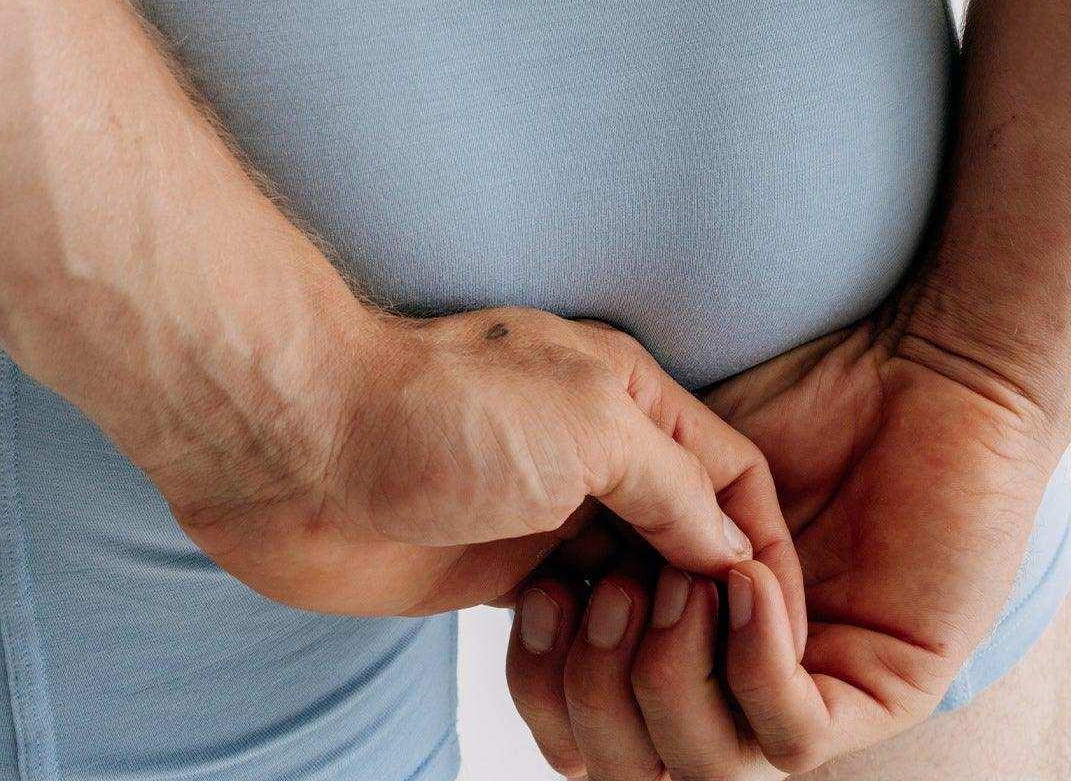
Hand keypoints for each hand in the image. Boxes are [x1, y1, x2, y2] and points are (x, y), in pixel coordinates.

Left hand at [162, 303, 807, 620]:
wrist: (297, 445)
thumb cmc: (437, 411)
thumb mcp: (587, 425)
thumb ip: (671, 485)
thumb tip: (731, 553)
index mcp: (626, 394)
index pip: (734, 477)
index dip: (764, 550)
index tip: (774, 623)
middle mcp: (594, 451)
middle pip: (688, 544)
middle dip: (700, 608)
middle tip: (689, 655)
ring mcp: (543, 513)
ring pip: (630, 596)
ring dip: (635, 643)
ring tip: (614, 653)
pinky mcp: (493, 570)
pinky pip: (567, 629)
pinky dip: (580, 662)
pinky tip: (574, 676)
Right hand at [506, 302, 1062, 773]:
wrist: (925, 363)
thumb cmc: (808, 393)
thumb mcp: (673, 457)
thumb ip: (610, 515)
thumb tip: (519, 577)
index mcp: (683, 636)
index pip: (592, 726)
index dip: (546, 682)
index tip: (535, 591)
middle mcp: (742, 681)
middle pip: (638, 763)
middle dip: (599, 691)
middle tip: (604, 591)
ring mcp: (815, 691)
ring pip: (709, 766)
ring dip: (672, 677)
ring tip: (673, 579)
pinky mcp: (887, 690)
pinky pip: (796, 738)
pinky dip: (755, 668)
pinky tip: (743, 583)